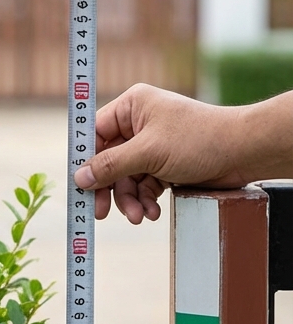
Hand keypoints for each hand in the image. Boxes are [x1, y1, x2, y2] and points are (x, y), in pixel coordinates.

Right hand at [74, 84, 250, 223]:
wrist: (245, 154)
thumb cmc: (200, 140)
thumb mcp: (148, 153)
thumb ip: (111, 166)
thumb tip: (79, 178)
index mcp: (132, 107)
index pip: (95, 133)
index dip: (86, 160)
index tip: (80, 184)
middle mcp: (139, 124)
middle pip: (109, 160)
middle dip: (110, 188)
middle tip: (101, 211)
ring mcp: (151, 146)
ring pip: (126, 177)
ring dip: (129, 199)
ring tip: (139, 216)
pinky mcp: (164, 164)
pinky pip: (143, 185)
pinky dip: (145, 200)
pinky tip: (152, 211)